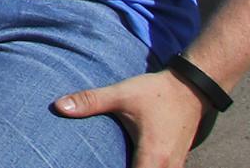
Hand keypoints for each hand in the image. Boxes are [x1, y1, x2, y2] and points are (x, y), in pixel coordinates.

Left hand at [54, 69, 208, 167]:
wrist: (191, 88)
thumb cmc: (156, 92)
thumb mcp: (121, 94)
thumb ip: (90, 101)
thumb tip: (58, 106)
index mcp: (153, 156)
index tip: (99, 166)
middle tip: (100, 164)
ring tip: (112, 162)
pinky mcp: (176, 164)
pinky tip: (129, 162)